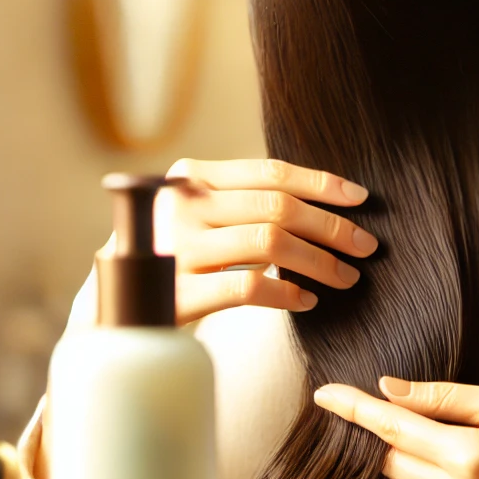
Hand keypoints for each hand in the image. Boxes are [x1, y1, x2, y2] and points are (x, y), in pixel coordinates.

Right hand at [158, 157, 377, 323]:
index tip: (360, 198)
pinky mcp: (176, 292)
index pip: (269, 172)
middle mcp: (182, 206)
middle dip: (330, 226)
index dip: (321, 183)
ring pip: (269, 244)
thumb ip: (244, 202)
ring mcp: (177, 248)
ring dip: (318, 261)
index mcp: (192, 177)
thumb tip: (328, 207)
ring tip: (346, 276)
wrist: (113, 306)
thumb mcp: (199, 216)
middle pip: (277, 207)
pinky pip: (248, 288)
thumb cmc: (175, 256)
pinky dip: (286, 293)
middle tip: (365, 245)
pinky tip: (307, 300)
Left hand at [312, 378, 478, 478]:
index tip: (324, 393)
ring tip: (453, 448)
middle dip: (397, 433)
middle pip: (391, 459)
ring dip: (407, 465)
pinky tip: (456, 477)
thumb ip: (446, 398)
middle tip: (433, 417)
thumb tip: (391, 389)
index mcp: (470, 456)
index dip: (354, 407)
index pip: (392, 427)